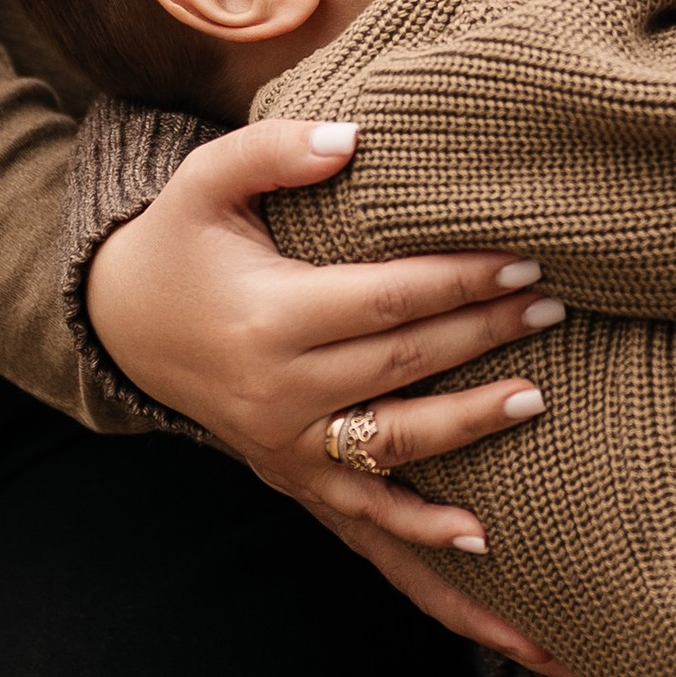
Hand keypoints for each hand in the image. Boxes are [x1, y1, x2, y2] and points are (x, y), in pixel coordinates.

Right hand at [84, 120, 575, 673]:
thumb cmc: (181, 240)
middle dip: (485, 336)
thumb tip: (354, 136)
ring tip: (537, 398)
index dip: (459, 282)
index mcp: (270, 317)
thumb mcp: (205, 178)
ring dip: (471, 426)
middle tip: (553, 308)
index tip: (524, 263)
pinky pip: (363, 518)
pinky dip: (420, 537)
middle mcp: (279, 392)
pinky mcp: (292, 476)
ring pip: (395, 446)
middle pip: (404, 367)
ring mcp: (286, 445)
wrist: (122, 324)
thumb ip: (274, 149)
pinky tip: (480, 540)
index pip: (387, 301)